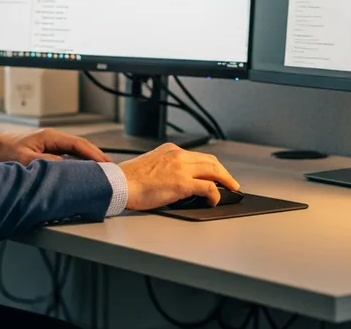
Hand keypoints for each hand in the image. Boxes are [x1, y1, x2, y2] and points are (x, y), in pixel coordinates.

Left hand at [0, 129, 110, 164]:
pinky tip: (83, 169)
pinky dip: (78, 160)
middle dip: (96, 155)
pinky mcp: (47, 149)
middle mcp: (53, 137)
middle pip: (81, 145)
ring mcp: (51, 143)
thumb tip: (67, 168)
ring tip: (101, 169)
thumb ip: (47, 163)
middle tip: (110, 168)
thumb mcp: (25, 159)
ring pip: (76, 150)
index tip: (105, 163)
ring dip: (88, 158)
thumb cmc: (5, 151)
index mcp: (50, 136)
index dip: (94, 154)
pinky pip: (68, 154)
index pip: (78, 144)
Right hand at [118, 143, 239, 210]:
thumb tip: (173, 180)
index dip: (211, 165)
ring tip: (231, 189)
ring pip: (214, 170)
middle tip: (230, 182)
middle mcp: (178, 155)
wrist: (119, 183)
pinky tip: (214, 200)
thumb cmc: (128, 179)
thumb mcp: (150, 165)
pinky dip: (215, 194)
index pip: (198, 156)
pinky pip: (208, 187)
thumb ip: (164, 167)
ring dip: (225, 181)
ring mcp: (181, 168)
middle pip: (210, 161)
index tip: (216, 173)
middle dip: (223, 172)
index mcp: (170, 150)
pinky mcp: (182, 183)